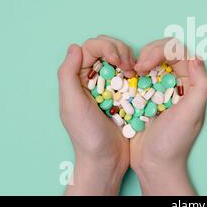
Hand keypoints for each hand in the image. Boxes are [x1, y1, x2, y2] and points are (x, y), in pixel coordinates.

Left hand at [58, 35, 135, 194]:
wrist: (107, 159)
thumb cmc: (87, 135)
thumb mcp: (72, 105)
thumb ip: (68, 75)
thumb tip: (75, 47)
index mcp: (78, 77)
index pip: (92, 47)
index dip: (107, 47)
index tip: (119, 61)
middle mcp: (93, 77)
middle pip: (107, 47)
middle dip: (120, 50)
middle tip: (129, 66)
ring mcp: (110, 84)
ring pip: (121, 57)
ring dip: (130, 59)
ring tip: (134, 72)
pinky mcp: (125, 92)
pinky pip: (132, 72)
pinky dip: (137, 70)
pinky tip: (139, 78)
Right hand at [131, 38, 206, 195]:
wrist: (154, 163)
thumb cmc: (174, 141)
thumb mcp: (192, 114)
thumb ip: (201, 85)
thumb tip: (197, 58)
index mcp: (192, 82)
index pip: (179, 52)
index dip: (161, 50)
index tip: (145, 64)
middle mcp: (178, 81)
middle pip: (164, 51)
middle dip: (149, 53)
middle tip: (136, 67)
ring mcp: (161, 86)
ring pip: (151, 59)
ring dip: (139, 61)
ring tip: (130, 73)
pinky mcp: (146, 93)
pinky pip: (139, 74)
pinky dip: (132, 72)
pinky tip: (127, 79)